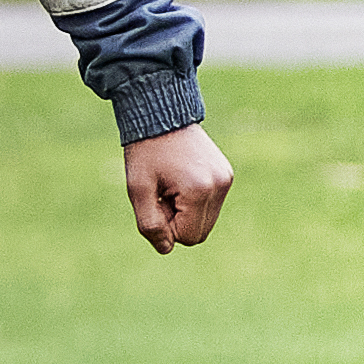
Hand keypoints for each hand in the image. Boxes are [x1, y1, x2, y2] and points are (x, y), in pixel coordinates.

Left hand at [125, 123, 231, 251]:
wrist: (161, 114)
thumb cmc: (145, 152)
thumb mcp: (138, 190)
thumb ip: (150, 224)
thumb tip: (166, 249)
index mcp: (199, 191)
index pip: (187, 237)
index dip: (166, 226)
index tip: (154, 200)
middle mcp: (220, 186)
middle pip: (199, 232)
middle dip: (177, 221)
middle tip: (160, 194)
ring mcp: (226, 179)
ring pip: (206, 220)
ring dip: (185, 212)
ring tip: (170, 186)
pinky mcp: (226, 174)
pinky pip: (211, 204)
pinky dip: (194, 201)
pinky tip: (180, 179)